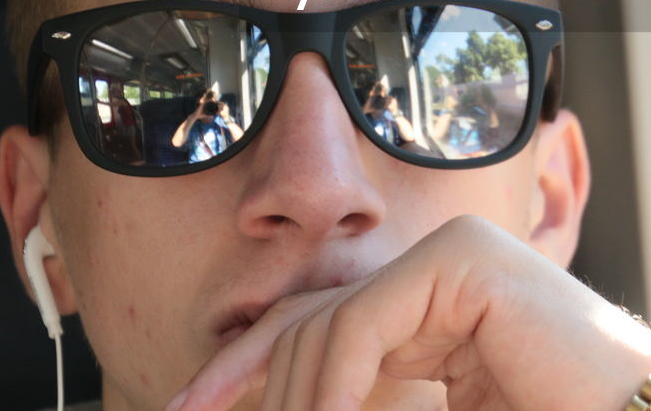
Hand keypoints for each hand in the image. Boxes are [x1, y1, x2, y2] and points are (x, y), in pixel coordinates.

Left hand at [166, 215, 650, 410]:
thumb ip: (360, 407)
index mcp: (433, 312)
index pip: (319, 329)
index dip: (244, 372)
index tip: (185, 410)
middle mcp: (439, 271)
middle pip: (308, 321)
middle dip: (241, 381)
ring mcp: (454, 256)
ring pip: (327, 327)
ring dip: (294, 405)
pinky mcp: (465, 261)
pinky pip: (364, 326)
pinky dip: (331, 393)